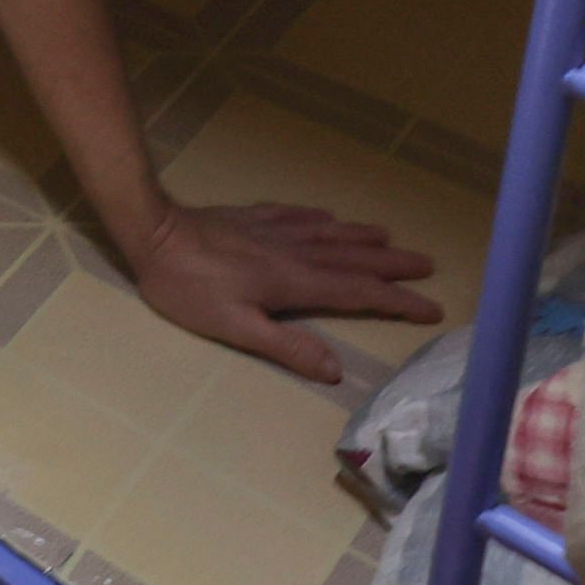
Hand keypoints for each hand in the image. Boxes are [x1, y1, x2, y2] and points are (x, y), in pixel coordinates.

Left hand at [121, 200, 441, 383]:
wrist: (152, 232)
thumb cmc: (189, 287)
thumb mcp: (235, 327)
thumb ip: (286, 347)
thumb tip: (335, 369)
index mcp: (295, 282)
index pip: (358, 292)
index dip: (397, 300)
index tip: (431, 306)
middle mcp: (294, 251)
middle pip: (354, 257)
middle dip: (393, 264)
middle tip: (428, 265)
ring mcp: (273, 229)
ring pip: (330, 233)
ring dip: (363, 237)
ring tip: (390, 238)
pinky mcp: (251, 217)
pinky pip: (297, 215)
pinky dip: (320, 218)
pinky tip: (326, 217)